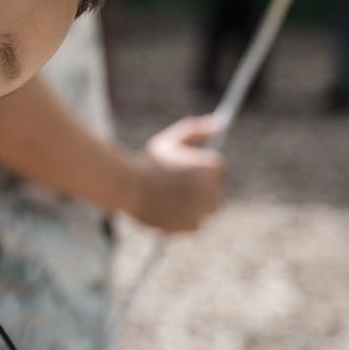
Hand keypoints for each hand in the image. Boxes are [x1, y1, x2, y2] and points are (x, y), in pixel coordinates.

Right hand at [127, 114, 224, 231]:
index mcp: (211, 165)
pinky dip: (184, 221)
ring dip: (195, 208)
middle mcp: (212, 188)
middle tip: (180, 190)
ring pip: (206, 211)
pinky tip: (169, 212)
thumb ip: (197, 130)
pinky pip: (195, 225)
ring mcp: (203, 208)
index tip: (188, 173)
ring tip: (173, 201)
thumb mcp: (172, 140)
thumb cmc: (149, 161)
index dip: (202, 171)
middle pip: (215, 193)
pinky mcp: (192, 225)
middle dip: (201, 192)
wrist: (128, 186)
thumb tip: (220, 124)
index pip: (219, 170)